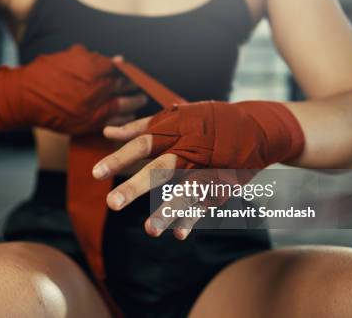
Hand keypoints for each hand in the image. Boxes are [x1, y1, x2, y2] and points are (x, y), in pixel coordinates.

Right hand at [0, 44, 146, 133]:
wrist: (23, 98)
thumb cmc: (44, 73)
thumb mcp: (67, 57)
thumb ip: (93, 58)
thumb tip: (117, 59)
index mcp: (92, 66)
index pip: (120, 67)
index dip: (129, 70)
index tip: (133, 72)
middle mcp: (96, 87)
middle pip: (126, 86)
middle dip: (135, 85)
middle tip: (141, 85)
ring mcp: (94, 107)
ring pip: (125, 105)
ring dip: (135, 102)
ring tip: (140, 100)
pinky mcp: (89, 124)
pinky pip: (114, 122)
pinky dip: (124, 118)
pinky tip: (128, 115)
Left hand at [92, 101, 304, 238]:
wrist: (257, 126)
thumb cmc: (208, 120)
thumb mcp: (175, 117)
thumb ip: (140, 127)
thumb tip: (107, 131)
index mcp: (174, 132)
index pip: (141, 144)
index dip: (118, 157)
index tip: (94, 173)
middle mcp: (189, 151)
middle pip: (160, 169)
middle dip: (135, 186)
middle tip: (111, 203)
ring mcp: (207, 169)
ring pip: (185, 192)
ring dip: (168, 211)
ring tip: (149, 231)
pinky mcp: (221, 184)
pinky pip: (206, 204)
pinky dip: (193, 218)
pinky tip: (178, 234)